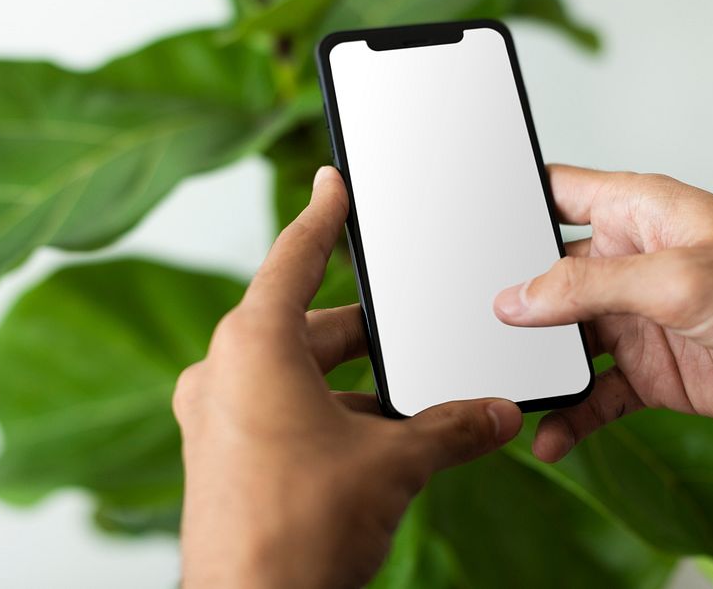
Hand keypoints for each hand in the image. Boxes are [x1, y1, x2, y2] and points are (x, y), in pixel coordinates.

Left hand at [175, 166, 521, 588]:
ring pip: (295, 373)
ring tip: (411, 400)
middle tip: (413, 325)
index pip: (294, 257)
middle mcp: (223, 370)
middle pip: (306, 324)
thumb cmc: (301, 530)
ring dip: (352, 382)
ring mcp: (215, 415)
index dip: (321, 215)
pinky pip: (278, 409)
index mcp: (253, 345)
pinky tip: (374, 439)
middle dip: (368, 331)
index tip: (331, 182)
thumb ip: (451, 429)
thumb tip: (497, 415)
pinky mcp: (219, 453)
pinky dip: (325, 412)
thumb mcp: (393, 464)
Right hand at [494, 165, 712, 461]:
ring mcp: (638, 319)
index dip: (508, 202)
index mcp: (636, 214)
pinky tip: (552, 437)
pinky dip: (572, 414)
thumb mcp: (678, 280)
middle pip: (545, 275)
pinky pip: (596, 393)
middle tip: (469, 326)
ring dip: (537, 366)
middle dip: (508, 299)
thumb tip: (515, 301)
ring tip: (504, 388)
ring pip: (564, 340)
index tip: (462, 226)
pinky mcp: (653, 372)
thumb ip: (588, 289)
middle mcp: (629, 262)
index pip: (554, 192)